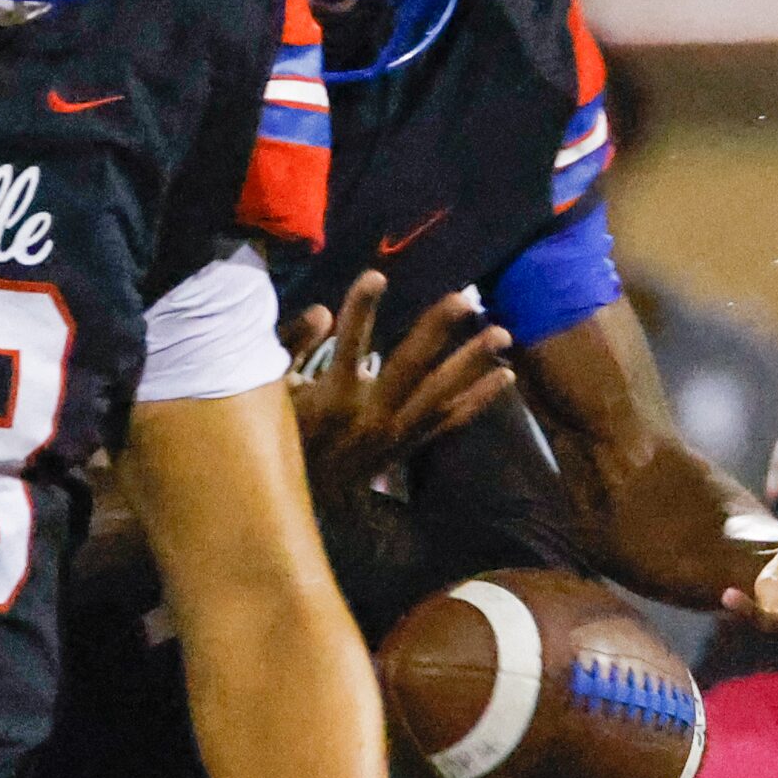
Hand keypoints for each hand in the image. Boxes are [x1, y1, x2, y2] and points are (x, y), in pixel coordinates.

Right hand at [287, 270, 513, 507]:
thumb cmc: (284, 437)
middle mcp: (372, 416)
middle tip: (465, 300)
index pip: (349, 345)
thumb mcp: (272, 394)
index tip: (376, 277)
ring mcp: (397, 433)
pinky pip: (451, 421)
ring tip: (501, 334)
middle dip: (438, 331)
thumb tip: (322, 312)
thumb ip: (293, 347)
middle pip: (411, 367)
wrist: (302, 500)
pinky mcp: (411, 445)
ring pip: (441, 393)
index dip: (361, 309)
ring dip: (472, 363)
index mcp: (334, 400)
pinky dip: (479, 399)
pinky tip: (506, 377)